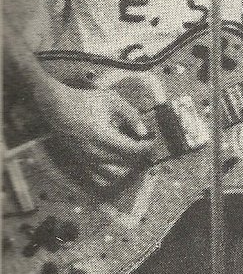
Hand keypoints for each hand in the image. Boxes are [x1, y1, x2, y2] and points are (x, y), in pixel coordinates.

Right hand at [39, 80, 154, 188]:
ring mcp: (86, 159)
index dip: (147, 147)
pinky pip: (102, 173)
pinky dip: (115, 169)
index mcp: (102, 136)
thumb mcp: (112, 100)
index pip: (132, 150)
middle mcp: (94, 152)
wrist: (57, 106)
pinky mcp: (81, 161)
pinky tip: (122, 160)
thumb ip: (131, 115)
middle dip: (141, 154)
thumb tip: (143, 132)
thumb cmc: (85, 100)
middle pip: (126, 161)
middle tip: (149, 144)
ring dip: (129, 162)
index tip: (154, 140)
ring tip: (137, 151)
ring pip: (116, 169)